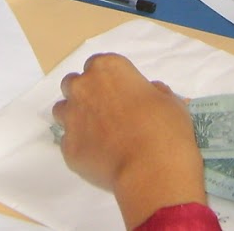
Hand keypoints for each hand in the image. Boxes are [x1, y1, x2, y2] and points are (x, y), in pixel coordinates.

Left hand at [51, 53, 204, 226]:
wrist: (150, 170)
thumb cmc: (165, 130)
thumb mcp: (170, 102)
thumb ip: (154, 92)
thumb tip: (149, 93)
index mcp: (107, 68)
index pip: (98, 64)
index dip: (108, 79)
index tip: (120, 93)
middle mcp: (83, 88)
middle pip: (74, 84)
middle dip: (85, 94)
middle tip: (106, 112)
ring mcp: (71, 117)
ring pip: (63, 110)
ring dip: (76, 117)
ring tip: (99, 134)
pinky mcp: (67, 147)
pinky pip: (69, 142)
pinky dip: (82, 146)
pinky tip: (100, 157)